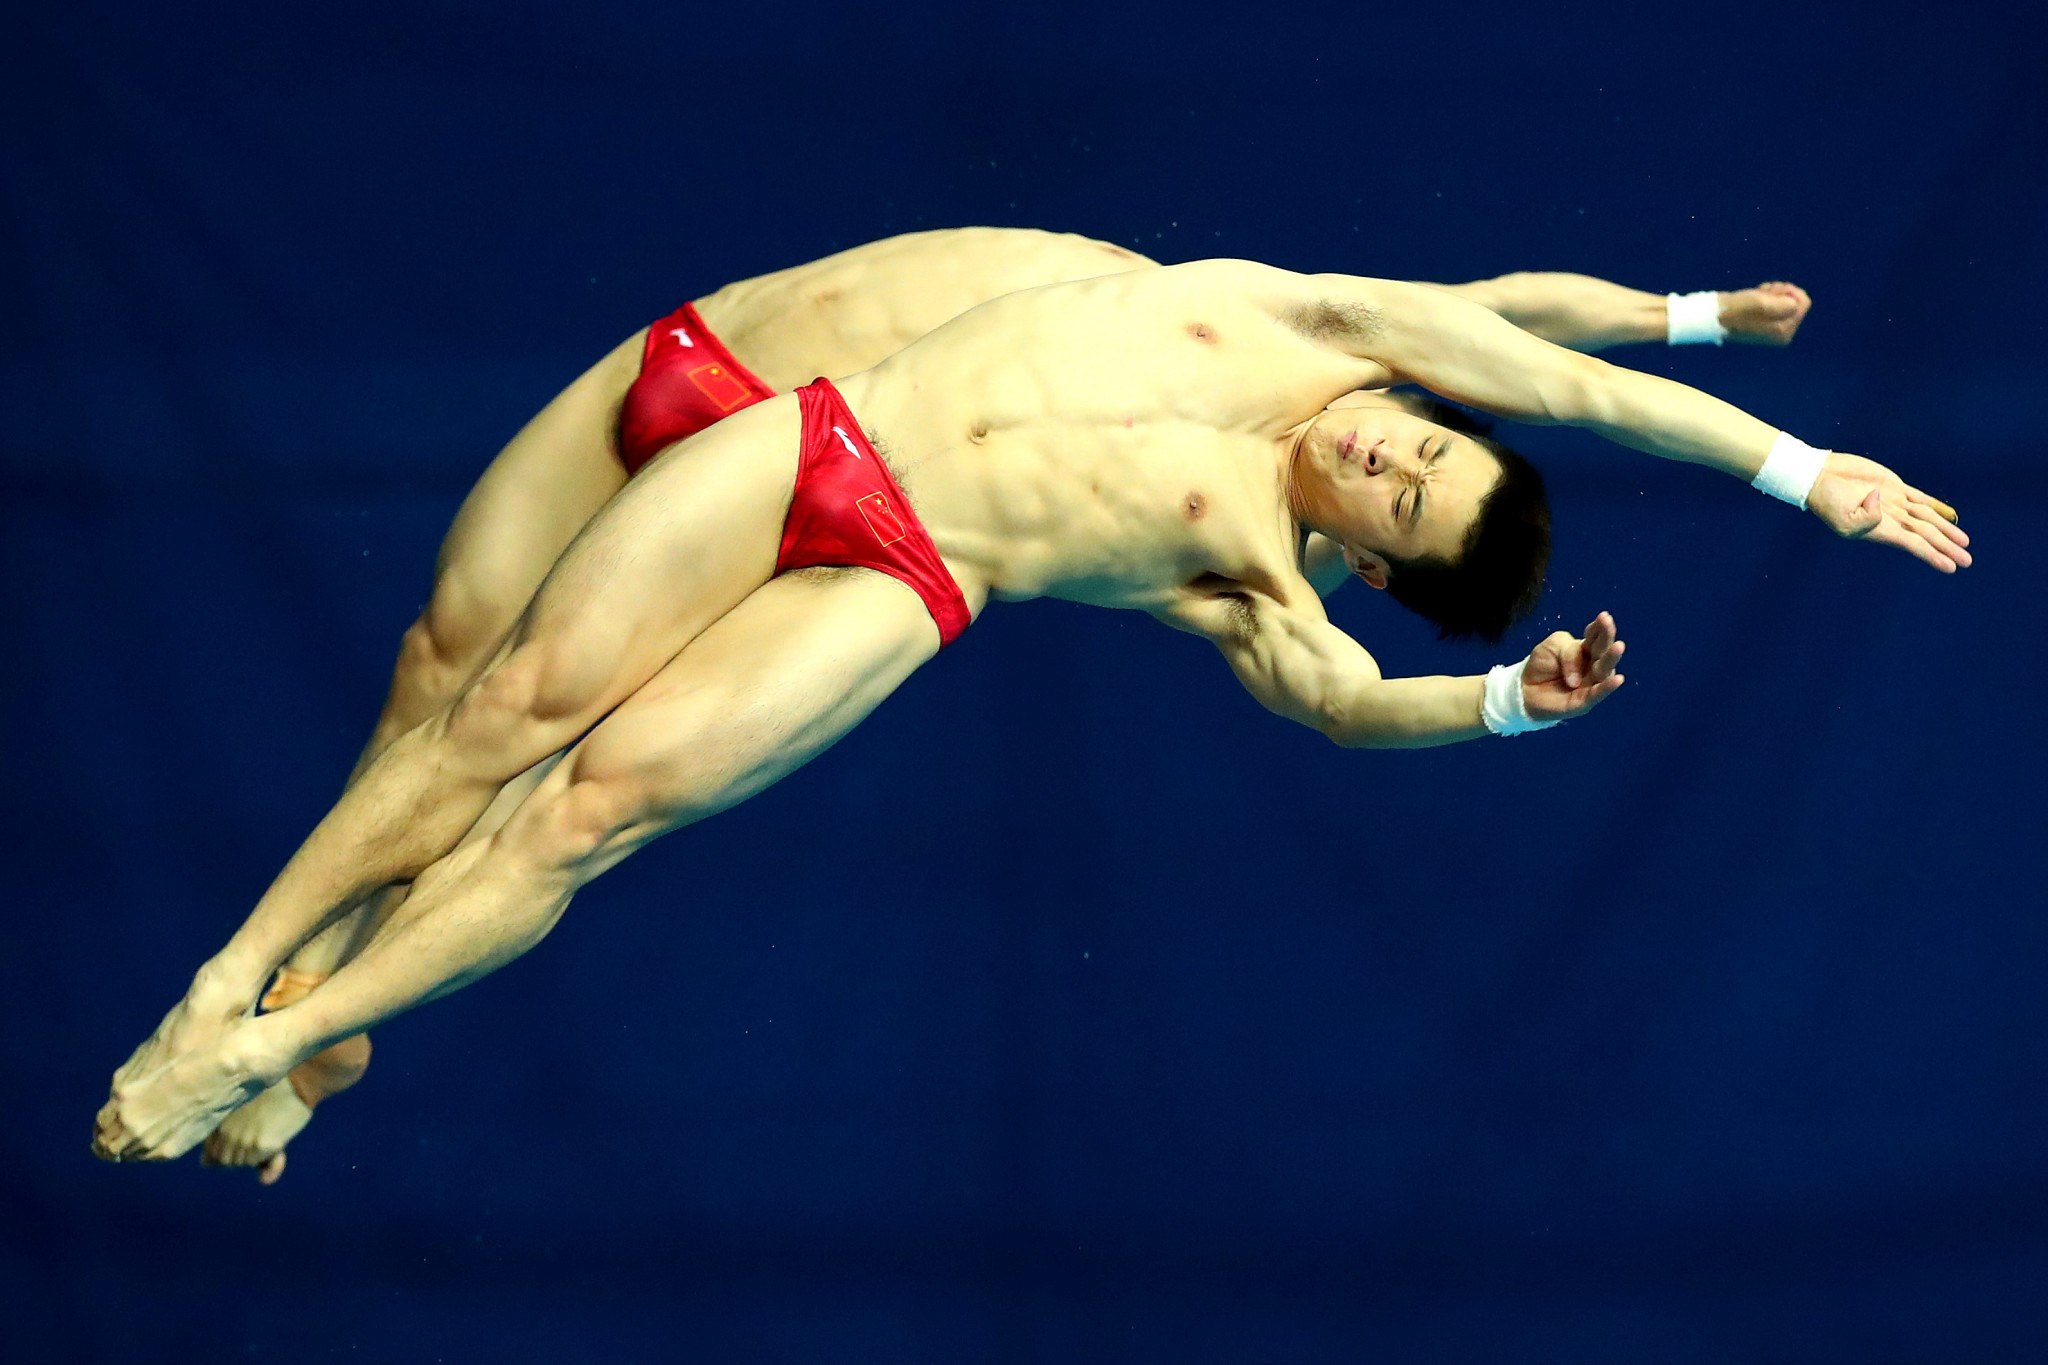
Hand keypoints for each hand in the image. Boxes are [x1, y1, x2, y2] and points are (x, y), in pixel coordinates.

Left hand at [1522, 611, 1626, 722]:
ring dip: (1611, 658)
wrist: (1525, 690)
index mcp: (1584, 648)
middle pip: (1602, 650)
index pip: (1594, 636)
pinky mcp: (1585, 701)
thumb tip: (1578, 678)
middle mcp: (1592, 664)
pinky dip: (1608, 687)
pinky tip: (1618, 679)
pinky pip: (1598, 694)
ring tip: (1618, 646)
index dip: (1599, 627)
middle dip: (1607, 636)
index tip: (1603, 617)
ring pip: (1604, 670)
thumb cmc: (1542, 665)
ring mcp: (1590, 682)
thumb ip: (1569, 654)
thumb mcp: (1552, 648)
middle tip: (1608, 624)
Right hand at [1721, 282, 1811, 345]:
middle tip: (1761, 294)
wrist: (1714, 316)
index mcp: (1785, 332)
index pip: (1803, 301)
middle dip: (1780, 292)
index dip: (1788, 291)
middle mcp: (1783, 334)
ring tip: (1756, 296)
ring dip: (1772, 293)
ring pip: (1787, 300)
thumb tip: (1796, 303)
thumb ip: (1786, 303)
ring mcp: (1776, 329)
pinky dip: (1768, 297)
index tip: (1769, 292)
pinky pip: (1778, 303)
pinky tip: (1754, 298)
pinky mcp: (1769, 324)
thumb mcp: (1762, 303)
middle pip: (1796, 300)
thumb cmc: (1736, 309)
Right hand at [1806, 452, 1971, 572]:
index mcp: (1880, 530)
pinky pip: (1922, 498)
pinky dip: (1938, 507)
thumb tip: (1882, 502)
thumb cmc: (1826, 501)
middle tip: (1967, 560)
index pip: (1914, 544)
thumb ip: (1866, 516)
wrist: (1820, 477)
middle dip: (1947, 546)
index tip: (1951, 566)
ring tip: (1964, 542)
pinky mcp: (1896, 487)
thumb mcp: (1840, 518)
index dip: (1933, 554)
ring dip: (1946, 530)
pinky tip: (1951, 516)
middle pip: (1926, 533)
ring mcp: (1896, 503)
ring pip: (1927, 518)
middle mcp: (1892, 519)